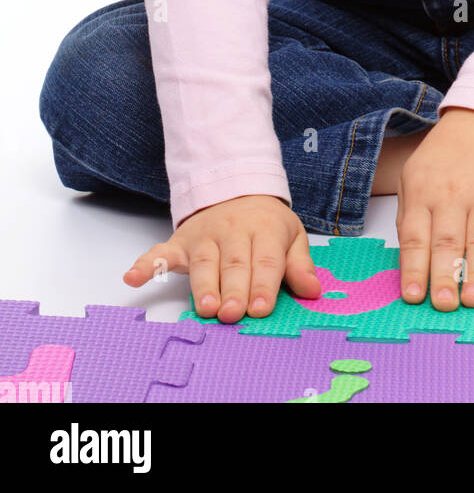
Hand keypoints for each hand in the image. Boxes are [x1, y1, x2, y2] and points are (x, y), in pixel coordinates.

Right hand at [122, 193, 321, 322]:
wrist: (237, 187)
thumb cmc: (266, 223)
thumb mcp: (291, 235)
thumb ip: (299, 264)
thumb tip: (313, 290)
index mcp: (264, 229)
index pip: (265, 260)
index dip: (263, 285)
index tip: (260, 308)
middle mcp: (233, 231)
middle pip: (233, 264)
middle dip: (233, 289)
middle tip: (232, 314)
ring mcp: (204, 236)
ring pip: (204, 262)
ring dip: (203, 285)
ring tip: (206, 308)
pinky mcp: (182, 241)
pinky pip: (161, 252)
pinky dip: (146, 264)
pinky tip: (132, 277)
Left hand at [396, 107, 473, 311]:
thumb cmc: (444, 159)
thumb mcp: (413, 177)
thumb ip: (409, 218)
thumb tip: (409, 263)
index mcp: (422, 192)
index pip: (416, 238)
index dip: (415, 269)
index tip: (414, 297)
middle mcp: (452, 194)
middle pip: (447, 241)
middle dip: (445, 276)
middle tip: (445, 306)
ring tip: (473, 299)